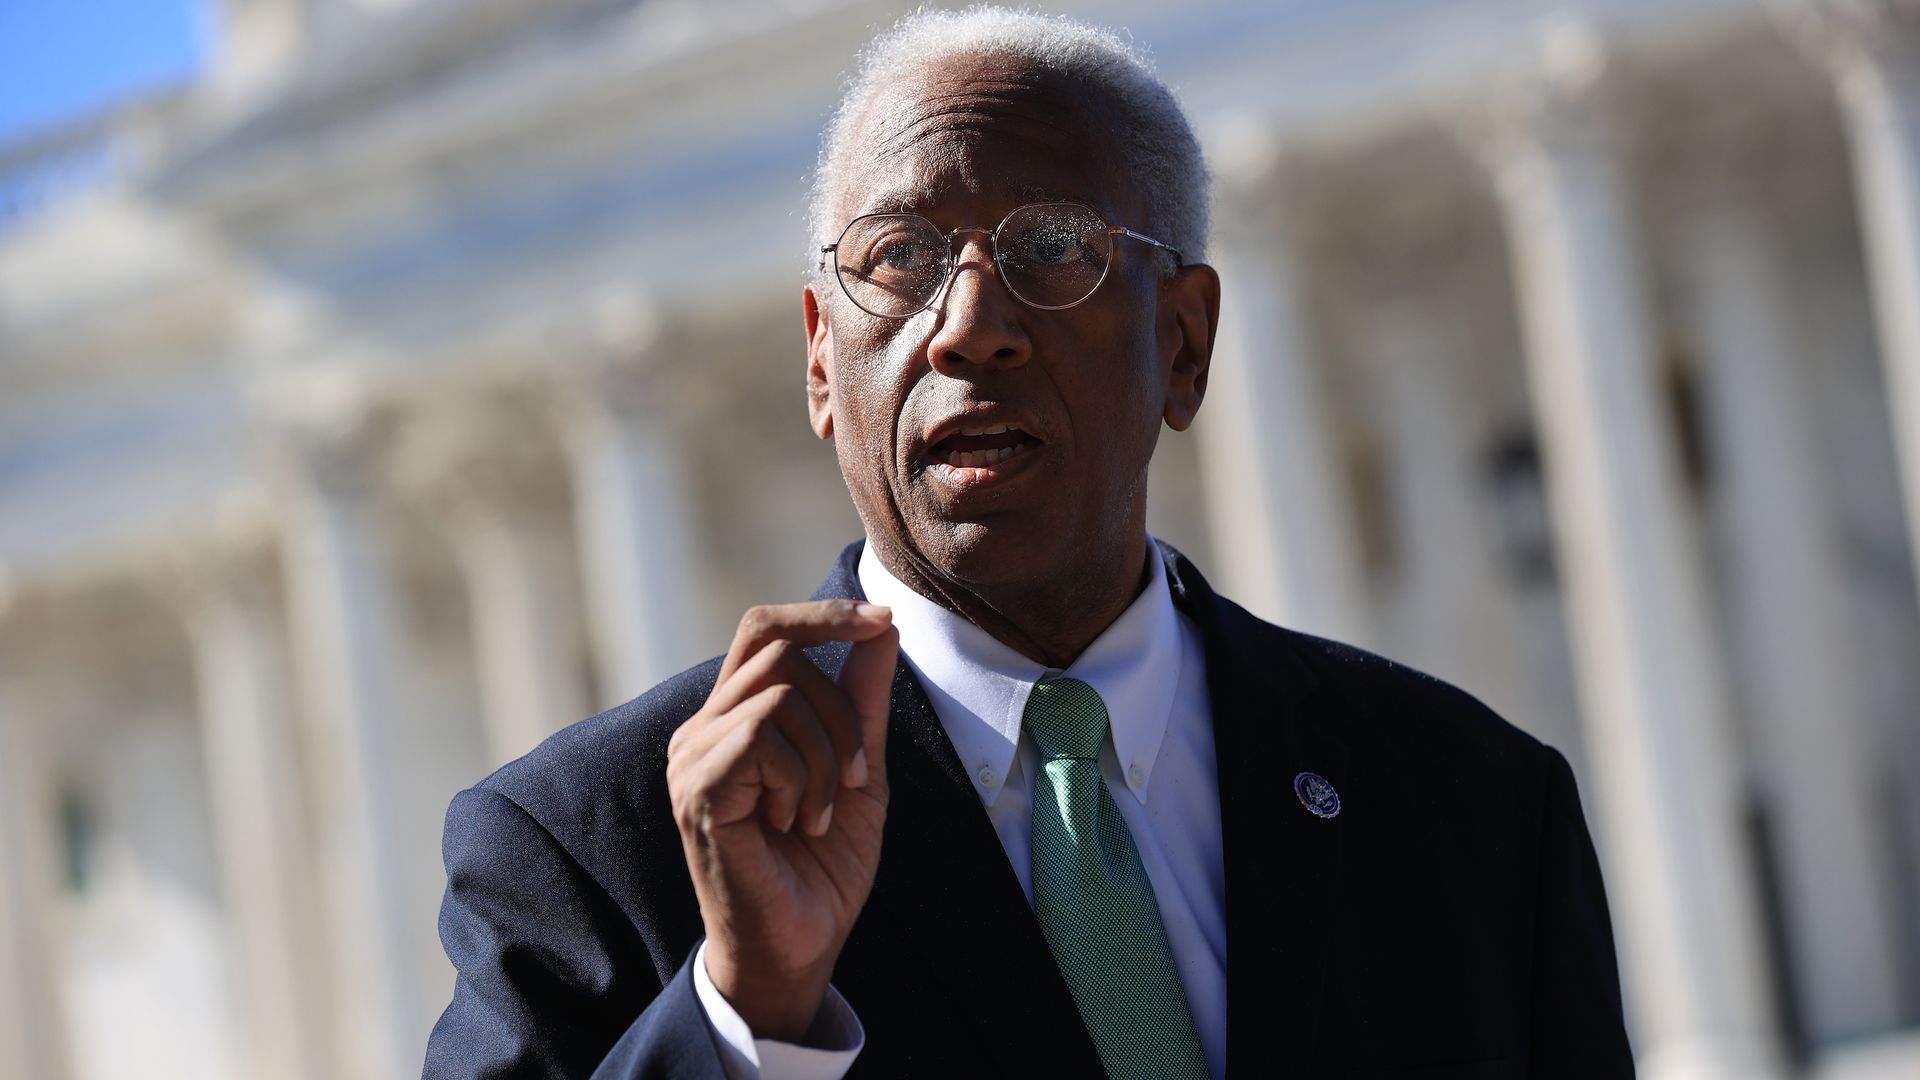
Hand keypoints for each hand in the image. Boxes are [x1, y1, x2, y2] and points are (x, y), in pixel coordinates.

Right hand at [666, 600, 898, 1040]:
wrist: (799, 948)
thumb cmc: (822, 867)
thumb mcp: (859, 769)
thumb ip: (864, 699)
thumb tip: (883, 626)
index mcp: (735, 717)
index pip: (766, 629)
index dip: (824, 615)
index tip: (884, 621)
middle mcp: (703, 728)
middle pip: (779, 650)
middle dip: (842, 709)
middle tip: (857, 777)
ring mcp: (693, 756)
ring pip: (780, 693)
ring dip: (828, 754)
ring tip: (821, 814)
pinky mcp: (698, 788)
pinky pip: (764, 736)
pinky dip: (804, 778)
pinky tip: (797, 824)